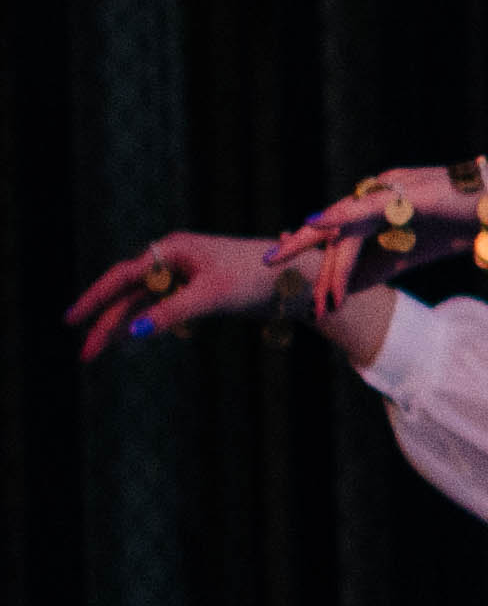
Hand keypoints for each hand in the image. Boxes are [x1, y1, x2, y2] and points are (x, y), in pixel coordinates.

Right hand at [65, 232, 298, 360]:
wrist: (297, 281)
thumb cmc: (256, 279)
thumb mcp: (211, 296)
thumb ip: (170, 312)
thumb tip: (132, 333)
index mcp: (172, 251)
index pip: (122, 276)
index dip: (95, 299)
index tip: (72, 321)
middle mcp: (174, 260)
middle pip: (129, 293)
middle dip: (106, 323)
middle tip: (86, 354)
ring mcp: (186, 276)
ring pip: (143, 304)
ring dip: (122, 327)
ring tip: (99, 352)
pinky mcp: (199, 292)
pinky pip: (161, 309)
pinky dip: (146, 325)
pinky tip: (129, 342)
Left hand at [269, 157, 487, 317]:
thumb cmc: (469, 224)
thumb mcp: (416, 252)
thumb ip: (382, 264)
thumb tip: (348, 286)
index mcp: (383, 204)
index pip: (341, 234)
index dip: (317, 257)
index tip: (298, 280)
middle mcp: (381, 191)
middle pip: (335, 228)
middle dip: (306, 254)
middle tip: (277, 272)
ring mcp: (393, 189)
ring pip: (348, 226)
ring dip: (329, 259)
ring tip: (311, 282)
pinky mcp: (407, 192)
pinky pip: (367, 207)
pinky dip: (339, 216)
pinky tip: (316, 224)